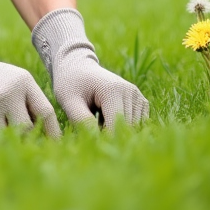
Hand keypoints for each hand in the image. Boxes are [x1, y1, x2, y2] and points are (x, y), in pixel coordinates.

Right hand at [0, 14, 60, 136]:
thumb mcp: (12, 80)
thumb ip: (29, 101)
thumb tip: (46, 135)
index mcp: (23, 81)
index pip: (46, 112)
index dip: (52, 132)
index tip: (54, 145)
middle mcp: (8, 91)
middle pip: (27, 129)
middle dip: (24, 135)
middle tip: (15, 132)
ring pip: (8, 137)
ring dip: (5, 137)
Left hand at [32, 8, 148, 129]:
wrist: (78, 68)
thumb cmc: (71, 85)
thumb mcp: (69, 102)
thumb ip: (82, 120)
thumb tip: (98, 140)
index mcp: (112, 90)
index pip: (116, 125)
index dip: (104, 139)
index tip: (90, 141)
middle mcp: (129, 91)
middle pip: (127, 128)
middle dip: (111, 135)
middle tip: (91, 130)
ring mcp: (137, 95)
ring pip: (134, 128)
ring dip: (118, 132)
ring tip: (98, 122)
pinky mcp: (140, 100)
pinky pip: (138, 123)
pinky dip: (125, 127)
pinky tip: (108, 120)